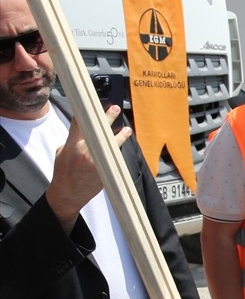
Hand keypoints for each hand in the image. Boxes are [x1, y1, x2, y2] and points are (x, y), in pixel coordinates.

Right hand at [44, 106, 130, 232]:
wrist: (68, 194)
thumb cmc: (63, 171)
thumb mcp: (62, 152)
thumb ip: (74, 140)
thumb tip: (86, 131)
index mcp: (72, 145)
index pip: (80, 123)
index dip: (87, 113)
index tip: (92, 104)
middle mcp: (86, 152)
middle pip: (100, 130)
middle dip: (108, 118)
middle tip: (115, 109)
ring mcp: (98, 161)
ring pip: (112, 144)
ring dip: (120, 136)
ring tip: (126, 129)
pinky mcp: (106, 170)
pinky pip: (115, 157)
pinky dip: (117, 150)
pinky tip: (122, 144)